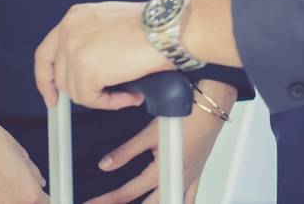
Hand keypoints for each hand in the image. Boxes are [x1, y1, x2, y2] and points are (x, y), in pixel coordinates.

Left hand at [34, 1, 171, 110]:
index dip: (46, 77)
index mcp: (74, 17)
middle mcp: (68, 31)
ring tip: (128, 92)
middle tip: (99, 97)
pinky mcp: (85, 71)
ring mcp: (73, 51)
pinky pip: (91, 99)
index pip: (46, 52)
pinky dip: (111, 103)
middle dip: (78, 91)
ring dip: (102, 96)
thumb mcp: (111, 21)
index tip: (51, 94)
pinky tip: (131, 96)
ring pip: (76, 91)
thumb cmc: (152, 25)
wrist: (166, 28)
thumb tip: (90, 67)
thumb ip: (93, 38)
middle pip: (59, 75)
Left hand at [82, 84, 231, 203]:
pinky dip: (181, 203)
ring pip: (170, 203)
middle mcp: (175, 180)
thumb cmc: (187, 117)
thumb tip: (106, 164)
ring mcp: (187, 179)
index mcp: (161, 171)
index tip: (93, 202)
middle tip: (109, 202)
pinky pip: (190, 199)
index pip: (128, 193)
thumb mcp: (150, 134)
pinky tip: (174, 203)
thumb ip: (127, 151)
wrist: (211, 108)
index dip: (107, 200)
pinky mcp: (196, 174)